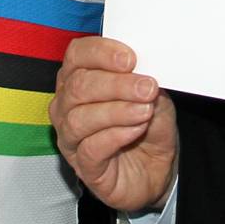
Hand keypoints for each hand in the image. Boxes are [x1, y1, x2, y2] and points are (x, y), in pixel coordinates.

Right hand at [49, 36, 177, 211]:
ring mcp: (71, 138)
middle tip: (146, 87)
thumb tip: (146, 70)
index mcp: (79, 79)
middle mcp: (67, 106)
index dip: (101, 53)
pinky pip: (90, 148)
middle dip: (116, 84)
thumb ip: (146, 82)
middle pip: (78, 86)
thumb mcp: (155, 97)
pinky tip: (136, 130)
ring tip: (145, 111)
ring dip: (117, 111)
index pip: (77, 55)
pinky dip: (116, 135)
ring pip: (79, 118)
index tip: (130, 59)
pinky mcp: (83, 166)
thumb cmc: (147, 129)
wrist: (156, 170)